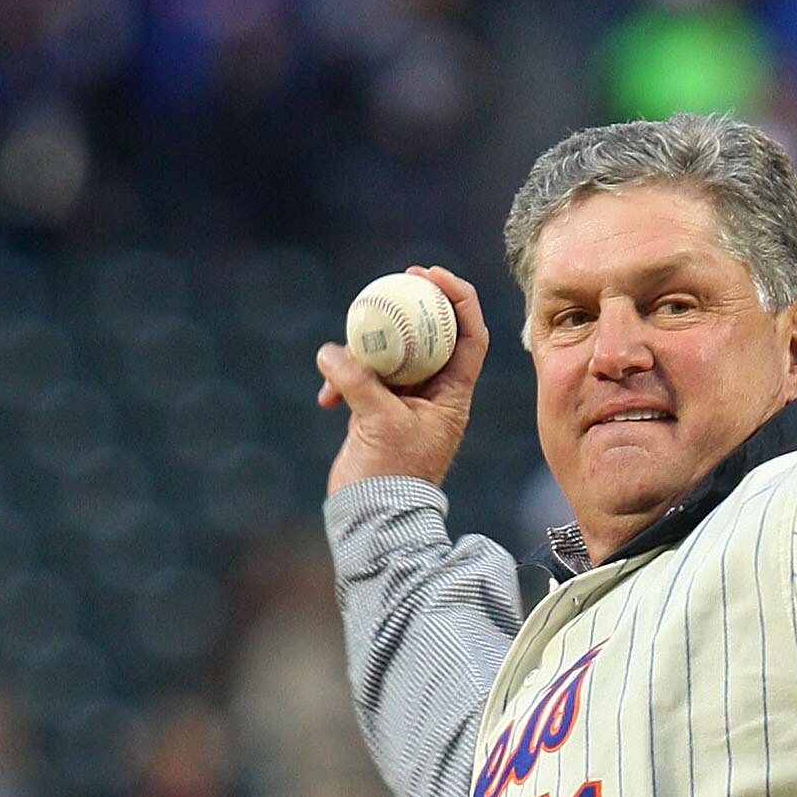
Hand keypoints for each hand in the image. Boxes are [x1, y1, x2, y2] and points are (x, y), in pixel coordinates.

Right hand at [317, 264, 488, 496]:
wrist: (373, 520)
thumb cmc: (390, 478)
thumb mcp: (379, 423)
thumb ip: (359, 380)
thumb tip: (331, 351)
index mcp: (453, 395)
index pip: (470, 335)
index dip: (458, 298)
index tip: (431, 276)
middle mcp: (434, 394)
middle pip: (430, 332)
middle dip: (411, 304)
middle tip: (393, 281)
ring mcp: (404, 400)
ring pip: (391, 350)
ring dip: (365, 345)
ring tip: (344, 354)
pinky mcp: (376, 410)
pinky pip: (361, 376)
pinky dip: (341, 379)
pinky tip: (326, 398)